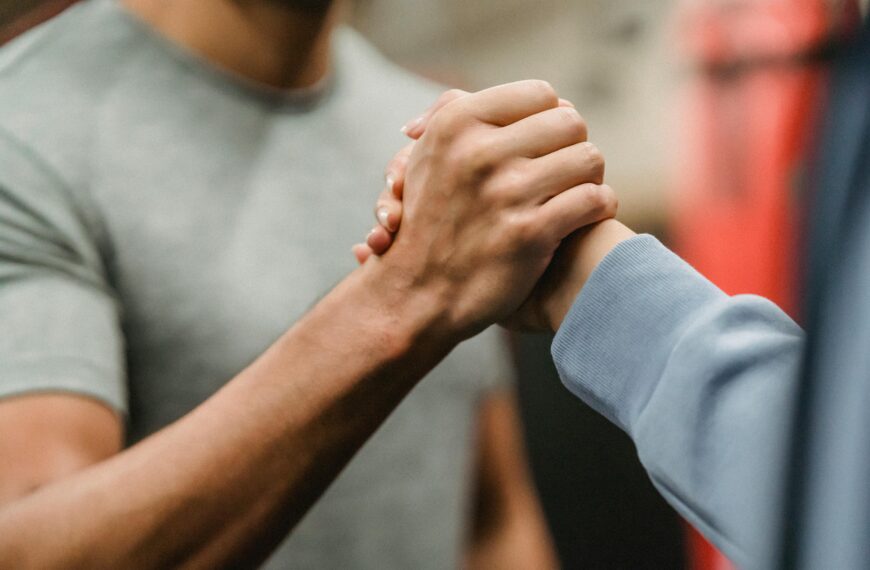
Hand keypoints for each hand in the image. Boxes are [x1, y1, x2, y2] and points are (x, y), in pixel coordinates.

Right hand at [355, 85, 617, 332]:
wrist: (416, 295)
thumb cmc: (428, 223)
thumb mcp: (425, 157)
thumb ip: (454, 114)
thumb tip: (482, 94)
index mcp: (456, 124)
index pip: (539, 94)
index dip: (550, 119)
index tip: (545, 145)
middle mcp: (479, 152)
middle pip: (570, 122)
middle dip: (573, 147)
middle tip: (566, 170)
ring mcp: (505, 193)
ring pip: (589, 158)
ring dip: (590, 178)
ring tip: (577, 193)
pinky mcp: (528, 233)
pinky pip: (594, 199)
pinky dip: (599, 207)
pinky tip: (585, 216)